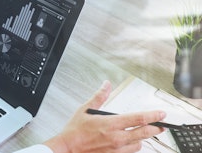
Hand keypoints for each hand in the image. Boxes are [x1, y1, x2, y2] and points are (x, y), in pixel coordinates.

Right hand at [44, 81, 165, 152]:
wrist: (68, 148)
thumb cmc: (75, 131)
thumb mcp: (85, 110)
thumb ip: (99, 96)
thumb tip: (106, 85)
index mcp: (110, 124)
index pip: (138, 119)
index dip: (153, 115)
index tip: (161, 114)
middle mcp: (116, 138)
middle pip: (144, 133)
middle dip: (156, 128)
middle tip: (162, 125)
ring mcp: (116, 149)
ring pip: (139, 144)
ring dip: (142, 138)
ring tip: (143, 133)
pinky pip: (130, 152)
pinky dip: (133, 146)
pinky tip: (130, 142)